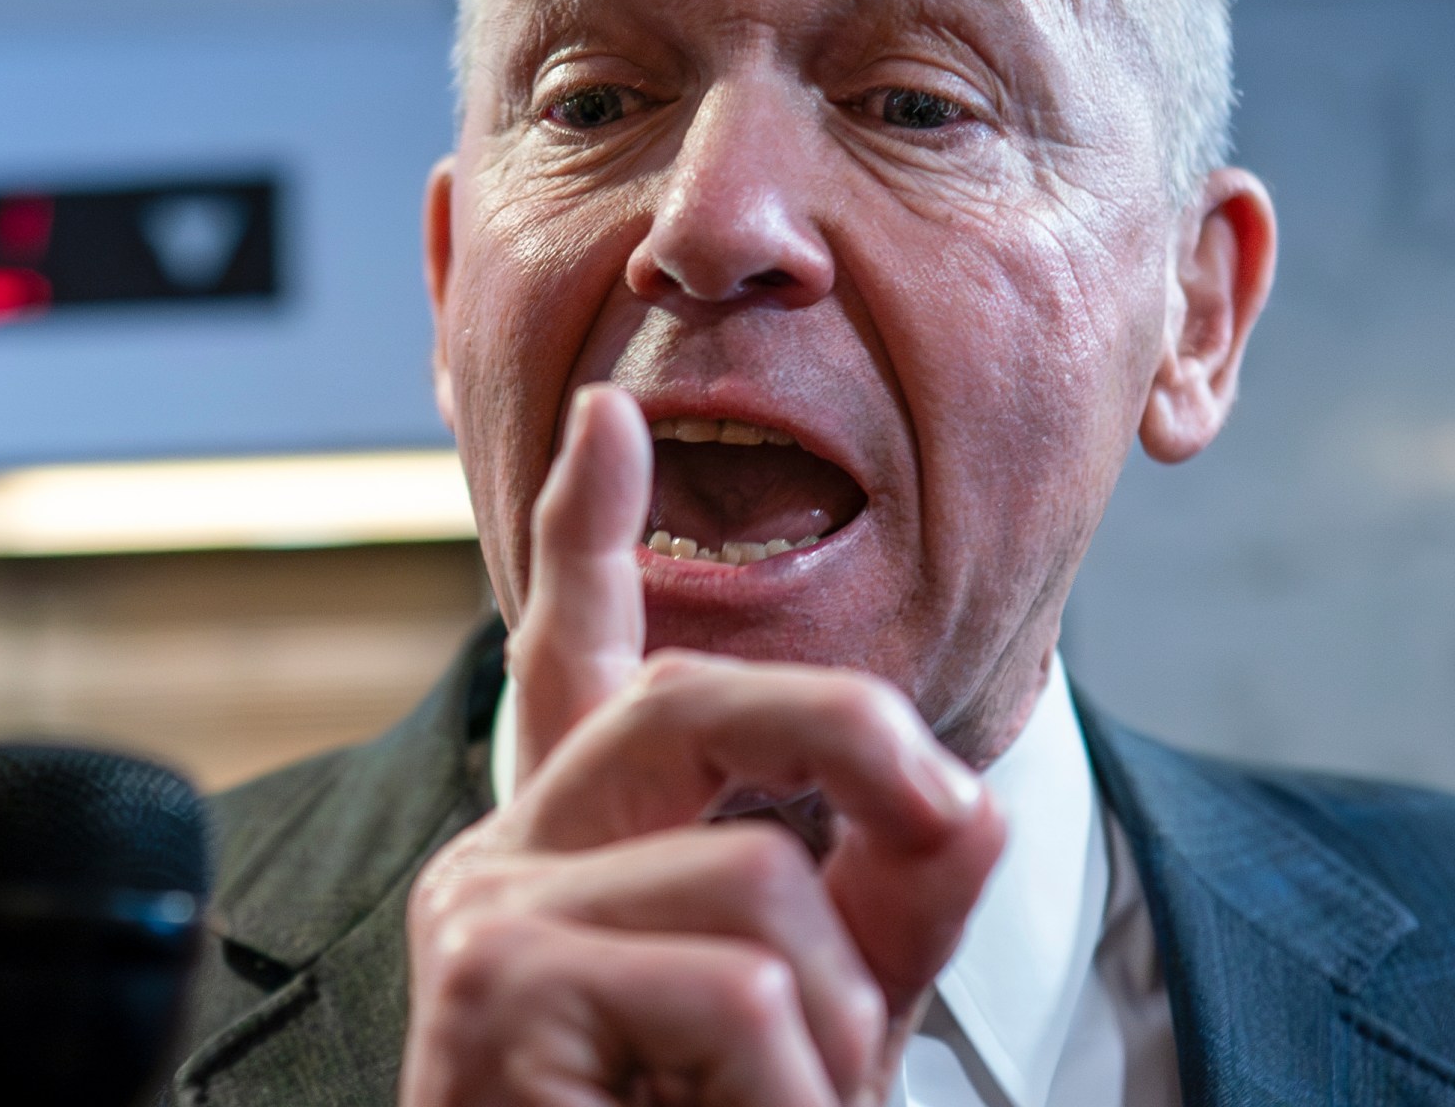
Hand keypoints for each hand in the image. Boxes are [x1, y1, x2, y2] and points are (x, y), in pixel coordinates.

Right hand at [402, 385, 1004, 1106]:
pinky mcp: (494, 990)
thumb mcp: (828, 1030)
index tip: (615, 416)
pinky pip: (737, 988)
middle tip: (954, 815)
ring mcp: (488, 916)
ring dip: (835, 1032)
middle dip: (857, 740)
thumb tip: (966, 795)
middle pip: (705, 699)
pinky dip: (794, 1098)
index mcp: (578, 852)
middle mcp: (511, 858)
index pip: (577, 658)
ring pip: (762, 882)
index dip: (591, 531)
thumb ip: (890, 905)